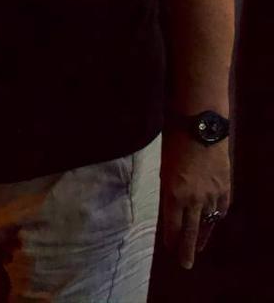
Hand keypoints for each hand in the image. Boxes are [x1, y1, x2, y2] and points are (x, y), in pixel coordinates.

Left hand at [160, 130, 230, 268]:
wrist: (201, 127)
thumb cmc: (175, 144)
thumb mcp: (165, 169)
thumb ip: (169, 191)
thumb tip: (171, 208)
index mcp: (174, 193)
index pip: (173, 224)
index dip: (172, 238)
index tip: (169, 249)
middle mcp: (194, 198)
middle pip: (191, 230)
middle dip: (187, 248)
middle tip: (184, 264)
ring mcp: (212, 194)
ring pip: (208, 222)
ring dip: (202, 235)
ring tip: (197, 247)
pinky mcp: (225, 188)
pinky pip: (221, 209)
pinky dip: (215, 218)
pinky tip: (211, 225)